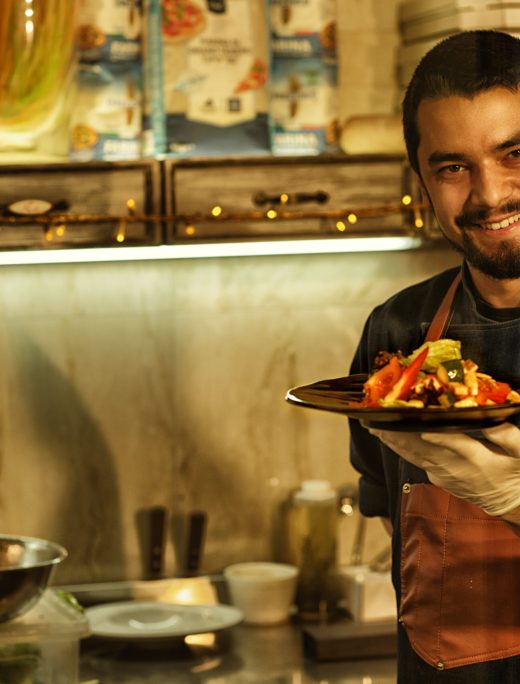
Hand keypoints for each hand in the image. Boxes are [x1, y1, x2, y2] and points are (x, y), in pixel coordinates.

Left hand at [369, 422, 519, 516]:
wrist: (510, 502)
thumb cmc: (516, 471)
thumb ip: (505, 435)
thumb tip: (488, 420)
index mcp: (478, 459)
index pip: (454, 445)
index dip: (437, 436)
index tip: (419, 426)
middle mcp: (456, 468)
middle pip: (423, 449)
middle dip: (400, 435)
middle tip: (378, 420)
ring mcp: (444, 475)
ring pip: (414, 456)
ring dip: (393, 442)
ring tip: (373, 427)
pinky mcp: (438, 478)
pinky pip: (416, 461)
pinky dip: (400, 449)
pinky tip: (388, 437)